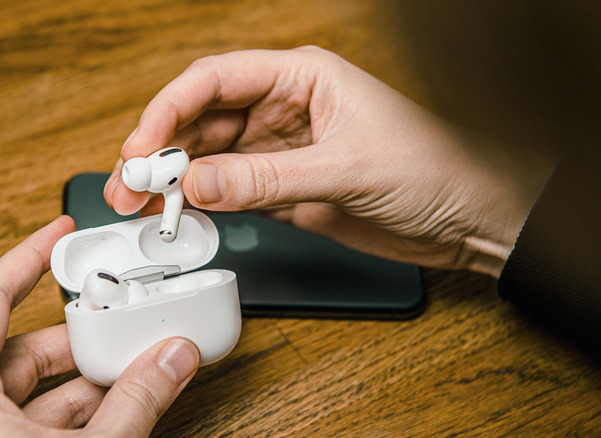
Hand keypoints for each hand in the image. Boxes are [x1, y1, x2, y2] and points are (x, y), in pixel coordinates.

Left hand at [0, 216, 199, 436]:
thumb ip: (136, 402)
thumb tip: (173, 359)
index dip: (27, 257)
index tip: (60, 231)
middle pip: (31, 344)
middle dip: (86, 329)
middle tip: (128, 309)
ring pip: (50, 386)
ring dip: (99, 373)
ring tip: (146, 356)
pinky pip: (58, 418)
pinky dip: (97, 405)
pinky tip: (135, 395)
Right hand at [105, 46, 549, 276]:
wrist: (471, 217)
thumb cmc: (435, 168)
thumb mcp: (347, 169)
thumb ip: (268, 178)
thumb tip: (199, 183)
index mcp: (302, 76)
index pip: (216, 80)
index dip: (170, 109)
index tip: (141, 145)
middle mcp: (284, 108)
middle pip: (203, 119)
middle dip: (160, 149)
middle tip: (129, 184)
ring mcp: (281, 150)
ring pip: (210, 158)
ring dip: (174, 180)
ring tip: (141, 206)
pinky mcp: (285, 189)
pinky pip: (230, 191)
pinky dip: (202, 203)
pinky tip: (180, 215)